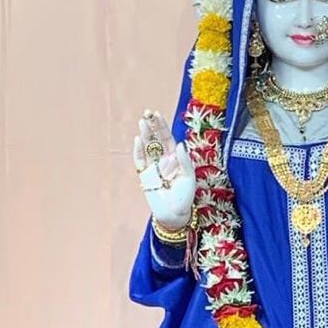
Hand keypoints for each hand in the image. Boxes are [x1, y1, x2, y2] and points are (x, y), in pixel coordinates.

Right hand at [132, 112, 195, 228]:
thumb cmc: (184, 197)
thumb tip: (179, 144)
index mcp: (175, 158)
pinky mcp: (145, 176)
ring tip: (142, 122)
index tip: (158, 114)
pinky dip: (138, 151)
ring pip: (147, 147)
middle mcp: (163, 160)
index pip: (168, 138)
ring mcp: (153, 167)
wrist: (174, 214)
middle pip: (156, 139)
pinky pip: (140, 161)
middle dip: (152, 126)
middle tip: (147, 113)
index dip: (162, 126)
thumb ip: (184, 161)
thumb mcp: (189, 178)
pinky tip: (138, 140)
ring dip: (145, 135)